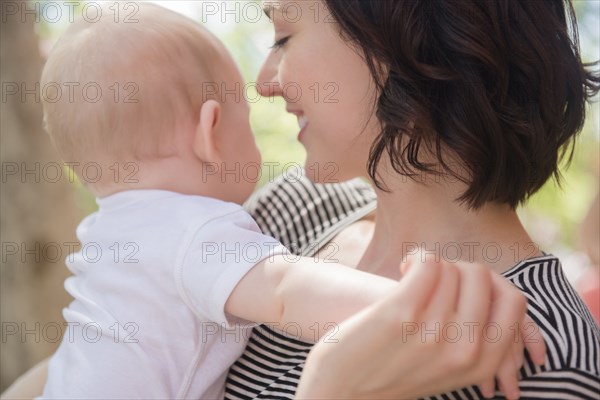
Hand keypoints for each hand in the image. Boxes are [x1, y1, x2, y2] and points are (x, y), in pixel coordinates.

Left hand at [296, 259, 545, 398]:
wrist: (343, 388)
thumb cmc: (395, 369)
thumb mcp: (448, 366)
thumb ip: (477, 336)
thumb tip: (497, 290)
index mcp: (481, 362)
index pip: (513, 301)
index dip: (488, 285)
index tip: (462, 288)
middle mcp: (464, 350)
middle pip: (481, 276)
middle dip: (458, 268)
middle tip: (434, 278)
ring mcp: (434, 331)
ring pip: (452, 268)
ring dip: (432, 264)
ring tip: (412, 275)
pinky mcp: (402, 313)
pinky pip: (428, 263)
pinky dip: (417, 258)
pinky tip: (403, 269)